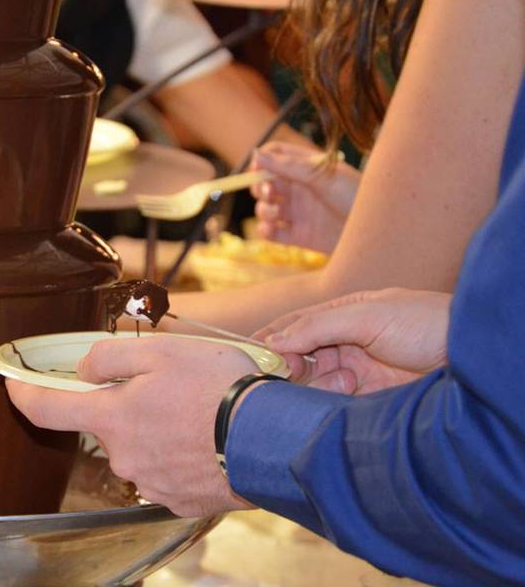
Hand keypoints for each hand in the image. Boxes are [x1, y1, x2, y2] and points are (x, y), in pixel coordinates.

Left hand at [6, 336, 255, 517]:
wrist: (270, 441)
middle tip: (165, 387)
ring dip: (154, 430)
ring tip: (195, 413)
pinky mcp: (178, 501)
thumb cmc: (218, 389)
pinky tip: (203, 440)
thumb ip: (110, 359)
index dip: (23, 394)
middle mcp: (124, 457)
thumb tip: (84, 370)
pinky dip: (176, 454)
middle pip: (106, 427)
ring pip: (138, 448)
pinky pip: (165, 471)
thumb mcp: (161, 351)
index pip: (47, 410)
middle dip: (124, 406)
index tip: (11, 383)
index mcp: (113, 418)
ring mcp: (150, 483)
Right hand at [249, 142, 360, 253]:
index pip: (275, 156)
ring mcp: (298, 213)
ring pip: (265, 208)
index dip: (262, 161)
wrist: (375, 232)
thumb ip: (288, 165)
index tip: (258, 170)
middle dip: (259, 188)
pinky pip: (272, 233)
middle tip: (268, 193)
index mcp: (306, 168)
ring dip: (263, 210)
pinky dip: (265, 230)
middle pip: (265, 183)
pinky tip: (271, 229)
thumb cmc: (357, 196)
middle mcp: (300, 189)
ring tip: (276, 214)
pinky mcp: (298, 236)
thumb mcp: (323, 176)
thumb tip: (256, 154)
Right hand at [254, 288, 450, 394]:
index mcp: (340, 316)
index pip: (293, 327)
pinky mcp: (366, 400)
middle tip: (288, 373)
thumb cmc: (425, 322)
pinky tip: (347, 393)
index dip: (269, 340)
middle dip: (289, 366)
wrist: (470, 356)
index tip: (248, 356)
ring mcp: (355, 373)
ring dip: (316, 384)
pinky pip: (332, 404)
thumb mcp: (366, 315)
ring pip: (312, 384)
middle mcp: (343, 344)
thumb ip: (316, 326)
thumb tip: (273, 342)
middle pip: (297, 358)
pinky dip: (328, 403)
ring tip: (345, 382)